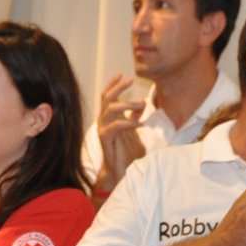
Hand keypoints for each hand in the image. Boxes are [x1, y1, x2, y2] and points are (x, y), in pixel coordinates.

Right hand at [94, 74, 146, 191]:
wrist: (121, 171)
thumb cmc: (127, 152)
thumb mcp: (135, 129)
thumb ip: (135, 116)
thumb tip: (141, 101)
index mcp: (110, 117)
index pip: (108, 96)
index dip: (113, 84)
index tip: (121, 73)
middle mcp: (104, 121)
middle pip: (106, 98)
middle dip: (118, 87)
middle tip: (130, 80)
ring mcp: (103, 129)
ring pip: (110, 109)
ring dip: (126, 104)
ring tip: (140, 105)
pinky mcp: (104, 139)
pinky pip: (115, 126)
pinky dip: (129, 122)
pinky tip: (140, 124)